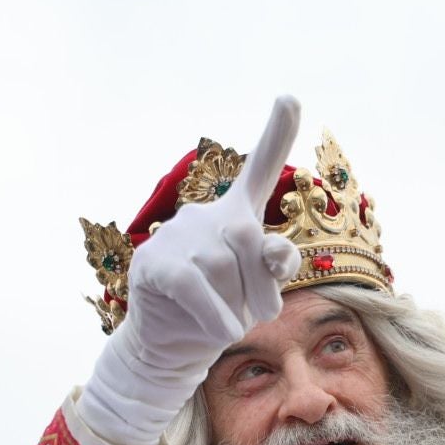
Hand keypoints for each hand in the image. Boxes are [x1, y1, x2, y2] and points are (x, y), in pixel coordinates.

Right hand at [79, 95, 303, 444]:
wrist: (172, 347)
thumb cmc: (221, 315)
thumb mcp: (258, 293)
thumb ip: (275, 267)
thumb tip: (279, 249)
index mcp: (236, 218)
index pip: (257, 173)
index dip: (276, 135)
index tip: (290, 97)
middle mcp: (205, 217)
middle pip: (249, 237)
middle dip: (263, 282)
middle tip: (265, 315)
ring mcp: (176, 236)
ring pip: (222, 266)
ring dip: (238, 306)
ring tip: (232, 326)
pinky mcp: (154, 263)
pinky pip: (195, 286)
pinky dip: (216, 315)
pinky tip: (222, 332)